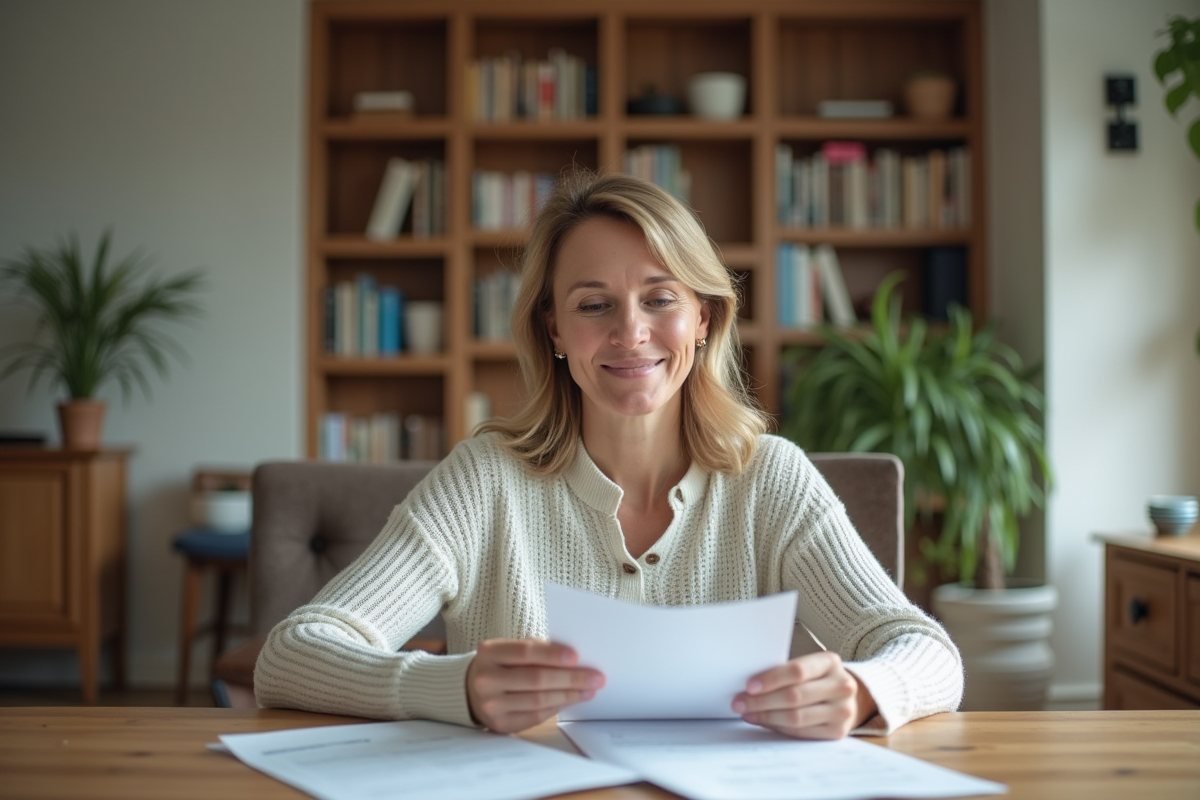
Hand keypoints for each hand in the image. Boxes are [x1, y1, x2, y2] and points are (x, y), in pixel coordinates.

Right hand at [465, 638, 604, 733]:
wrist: (472, 690)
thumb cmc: (501, 664)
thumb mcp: (510, 650)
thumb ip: (537, 650)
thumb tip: (574, 660)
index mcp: (489, 653)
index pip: (525, 652)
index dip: (552, 654)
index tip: (576, 657)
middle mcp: (486, 679)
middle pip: (535, 679)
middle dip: (570, 678)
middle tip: (595, 677)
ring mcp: (491, 705)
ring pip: (538, 700)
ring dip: (568, 695)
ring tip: (589, 690)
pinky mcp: (500, 724)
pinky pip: (535, 716)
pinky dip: (557, 707)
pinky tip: (571, 699)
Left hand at [732, 651, 876, 739]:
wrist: (844, 697)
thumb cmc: (816, 679)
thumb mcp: (807, 667)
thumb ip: (784, 672)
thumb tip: (748, 685)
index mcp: (830, 662)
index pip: (797, 671)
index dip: (771, 679)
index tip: (748, 686)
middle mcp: (841, 686)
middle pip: (794, 696)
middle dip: (762, 701)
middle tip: (739, 703)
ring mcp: (842, 711)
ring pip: (796, 717)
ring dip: (766, 716)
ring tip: (747, 713)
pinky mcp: (838, 732)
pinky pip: (801, 732)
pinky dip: (778, 727)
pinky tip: (763, 721)